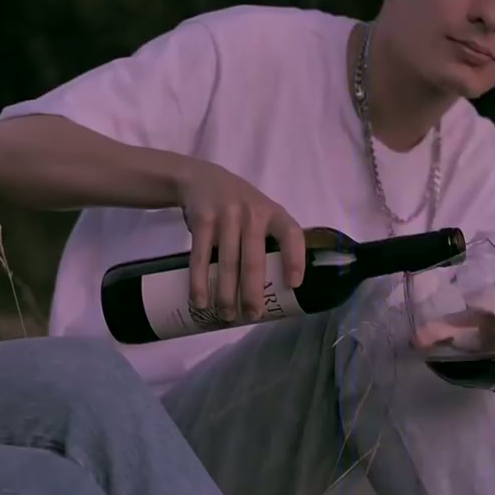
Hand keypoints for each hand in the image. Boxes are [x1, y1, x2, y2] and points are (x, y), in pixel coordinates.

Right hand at [177, 162, 305, 321]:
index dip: (295, 260)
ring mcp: (226, 216)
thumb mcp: (261, 212)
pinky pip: (201, 257)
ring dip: (226, 294)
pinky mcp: (202, 220)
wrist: (201, 178)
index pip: (291, 235)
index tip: (293, 286)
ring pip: (228, 263)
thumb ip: (270, 239)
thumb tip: (278, 289)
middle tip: (253, 316)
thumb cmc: (240, 206)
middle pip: (254, 260)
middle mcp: (252, 213)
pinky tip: (200, 301)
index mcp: (274, 214)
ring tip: (227, 315)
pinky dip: (199, 282)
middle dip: (253, 293)